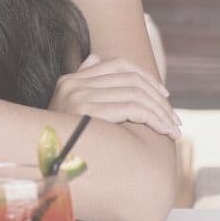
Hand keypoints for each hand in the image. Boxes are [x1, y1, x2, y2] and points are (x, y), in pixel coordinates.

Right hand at [49, 54, 180, 138]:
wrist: (45, 163)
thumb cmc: (62, 142)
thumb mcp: (67, 108)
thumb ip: (82, 82)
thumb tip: (95, 57)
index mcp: (71, 80)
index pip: (118, 64)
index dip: (146, 76)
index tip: (163, 95)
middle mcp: (74, 84)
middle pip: (132, 80)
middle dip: (159, 99)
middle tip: (174, 119)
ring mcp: (79, 96)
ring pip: (136, 95)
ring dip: (161, 113)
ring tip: (173, 130)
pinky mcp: (88, 111)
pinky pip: (132, 109)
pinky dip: (154, 119)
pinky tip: (163, 131)